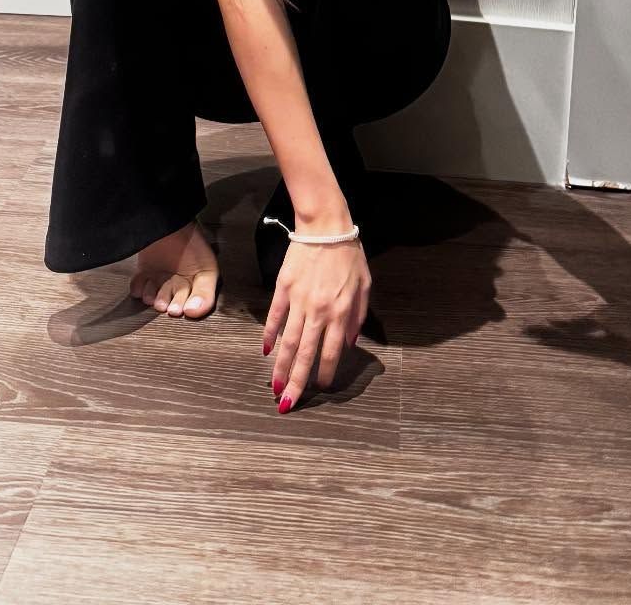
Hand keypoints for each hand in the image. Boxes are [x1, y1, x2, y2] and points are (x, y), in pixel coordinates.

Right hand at [263, 235, 371, 411]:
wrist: (326, 226)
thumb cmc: (349, 255)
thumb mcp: (364, 287)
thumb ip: (357, 317)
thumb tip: (349, 344)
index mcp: (340, 312)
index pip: (330, 352)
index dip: (324, 373)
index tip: (320, 388)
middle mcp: (318, 311)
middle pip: (305, 354)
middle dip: (297, 382)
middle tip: (288, 404)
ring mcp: (298, 300)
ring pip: (288, 341)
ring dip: (281, 367)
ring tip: (275, 387)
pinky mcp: (283, 288)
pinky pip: (275, 317)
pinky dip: (270, 335)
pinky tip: (266, 351)